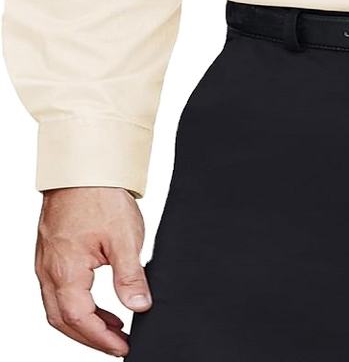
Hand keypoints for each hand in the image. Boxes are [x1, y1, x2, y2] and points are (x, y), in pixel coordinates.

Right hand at [36, 186, 151, 356]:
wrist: (83, 168)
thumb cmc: (100, 196)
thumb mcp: (124, 237)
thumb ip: (130, 275)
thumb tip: (138, 305)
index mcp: (65, 271)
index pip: (80, 319)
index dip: (101, 338)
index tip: (122, 348)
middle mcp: (49, 271)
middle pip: (64, 320)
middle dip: (90, 337)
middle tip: (117, 345)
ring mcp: (46, 263)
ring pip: (59, 307)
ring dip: (83, 322)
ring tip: (113, 328)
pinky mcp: (51, 254)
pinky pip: (59, 290)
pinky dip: (77, 304)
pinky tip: (97, 303)